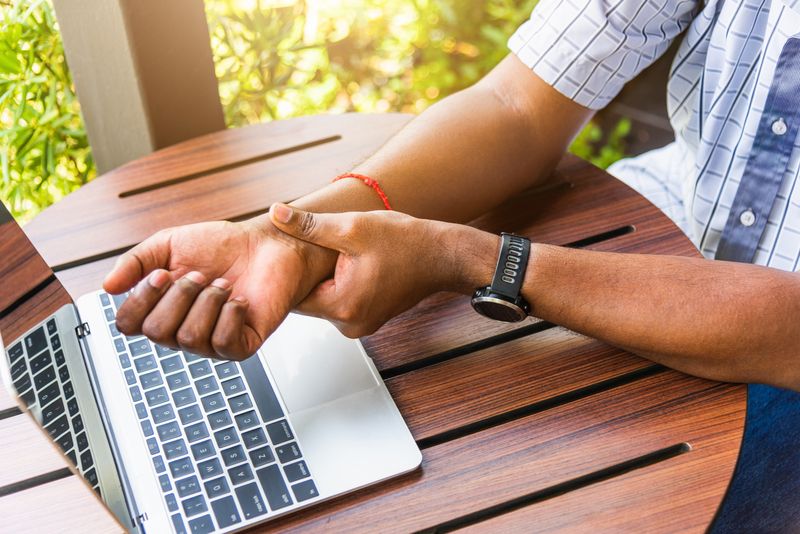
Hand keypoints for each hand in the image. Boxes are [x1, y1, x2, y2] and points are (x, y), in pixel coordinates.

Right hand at [103, 215, 335, 359]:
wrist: (267, 245)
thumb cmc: (221, 246)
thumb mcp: (169, 244)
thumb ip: (136, 262)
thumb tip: (107, 287)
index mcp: (160, 309)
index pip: (128, 324)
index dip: (142, 299)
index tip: (164, 273)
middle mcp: (181, 330)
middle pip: (156, 331)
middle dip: (179, 295)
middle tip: (203, 275)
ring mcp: (211, 342)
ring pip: (188, 337)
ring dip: (207, 301)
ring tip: (225, 284)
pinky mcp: (241, 346)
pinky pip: (222, 343)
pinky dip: (230, 314)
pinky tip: (240, 300)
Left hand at [269, 203, 497, 337]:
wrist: (443, 257)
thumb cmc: (405, 242)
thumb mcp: (352, 227)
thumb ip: (309, 225)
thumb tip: (275, 213)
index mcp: (342, 307)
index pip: (293, 297)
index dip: (285, 273)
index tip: (282, 253)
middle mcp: (350, 326)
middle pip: (307, 301)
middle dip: (306, 274)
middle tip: (305, 247)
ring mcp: (360, 326)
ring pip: (324, 301)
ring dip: (323, 279)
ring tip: (330, 254)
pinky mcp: (368, 319)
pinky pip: (340, 302)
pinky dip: (338, 284)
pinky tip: (346, 263)